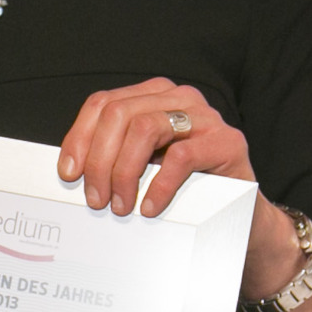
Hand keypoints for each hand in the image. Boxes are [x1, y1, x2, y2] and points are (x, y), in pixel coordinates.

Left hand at [57, 79, 253, 218]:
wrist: (242, 214)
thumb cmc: (187, 189)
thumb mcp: (145, 167)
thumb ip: (115, 157)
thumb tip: (71, 171)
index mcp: (154, 97)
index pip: (103, 104)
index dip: (79, 138)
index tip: (68, 174)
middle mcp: (179, 98)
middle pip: (119, 114)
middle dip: (99, 161)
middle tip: (96, 200)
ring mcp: (205, 117)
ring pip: (145, 128)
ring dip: (124, 172)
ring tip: (120, 205)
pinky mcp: (227, 142)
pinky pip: (181, 157)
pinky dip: (159, 185)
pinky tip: (150, 207)